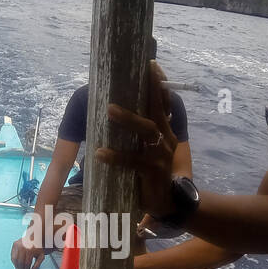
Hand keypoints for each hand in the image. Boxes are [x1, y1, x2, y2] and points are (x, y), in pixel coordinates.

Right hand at [10, 236, 44, 268]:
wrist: (36, 237)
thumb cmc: (38, 247)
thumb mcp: (41, 256)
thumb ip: (37, 265)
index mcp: (30, 250)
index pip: (26, 263)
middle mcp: (23, 246)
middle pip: (20, 262)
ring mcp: (18, 245)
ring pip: (14, 259)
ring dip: (17, 266)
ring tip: (20, 268)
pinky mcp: (14, 244)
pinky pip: (12, 255)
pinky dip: (14, 261)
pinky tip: (18, 263)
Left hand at [96, 60, 175, 217]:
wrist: (165, 203)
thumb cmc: (149, 172)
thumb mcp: (145, 149)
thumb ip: (137, 133)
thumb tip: (110, 110)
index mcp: (166, 131)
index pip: (164, 103)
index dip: (158, 85)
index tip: (151, 65)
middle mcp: (167, 139)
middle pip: (157, 110)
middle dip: (150, 90)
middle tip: (139, 73)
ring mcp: (161, 155)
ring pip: (147, 131)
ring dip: (128, 119)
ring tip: (109, 110)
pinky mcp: (153, 172)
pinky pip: (133, 161)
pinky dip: (116, 156)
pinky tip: (100, 153)